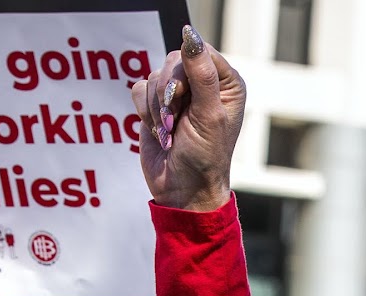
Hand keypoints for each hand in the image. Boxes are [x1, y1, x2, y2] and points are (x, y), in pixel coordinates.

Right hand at [130, 25, 244, 211]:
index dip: (183, 72)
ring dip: (157, 110)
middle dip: (168, 94)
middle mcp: (204, 84)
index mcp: (226, 83)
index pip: (198, 51)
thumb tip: (190, 35)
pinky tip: (160, 133)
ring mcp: (179, 94)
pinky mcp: (156, 105)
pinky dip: (145, 114)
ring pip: (153, 77)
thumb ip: (201, 74)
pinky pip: (139, 90)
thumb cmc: (205, 157)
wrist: (183, 190)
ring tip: (170, 133)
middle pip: (172, 61)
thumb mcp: (209, 115)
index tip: (183, 99)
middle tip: (175, 122)